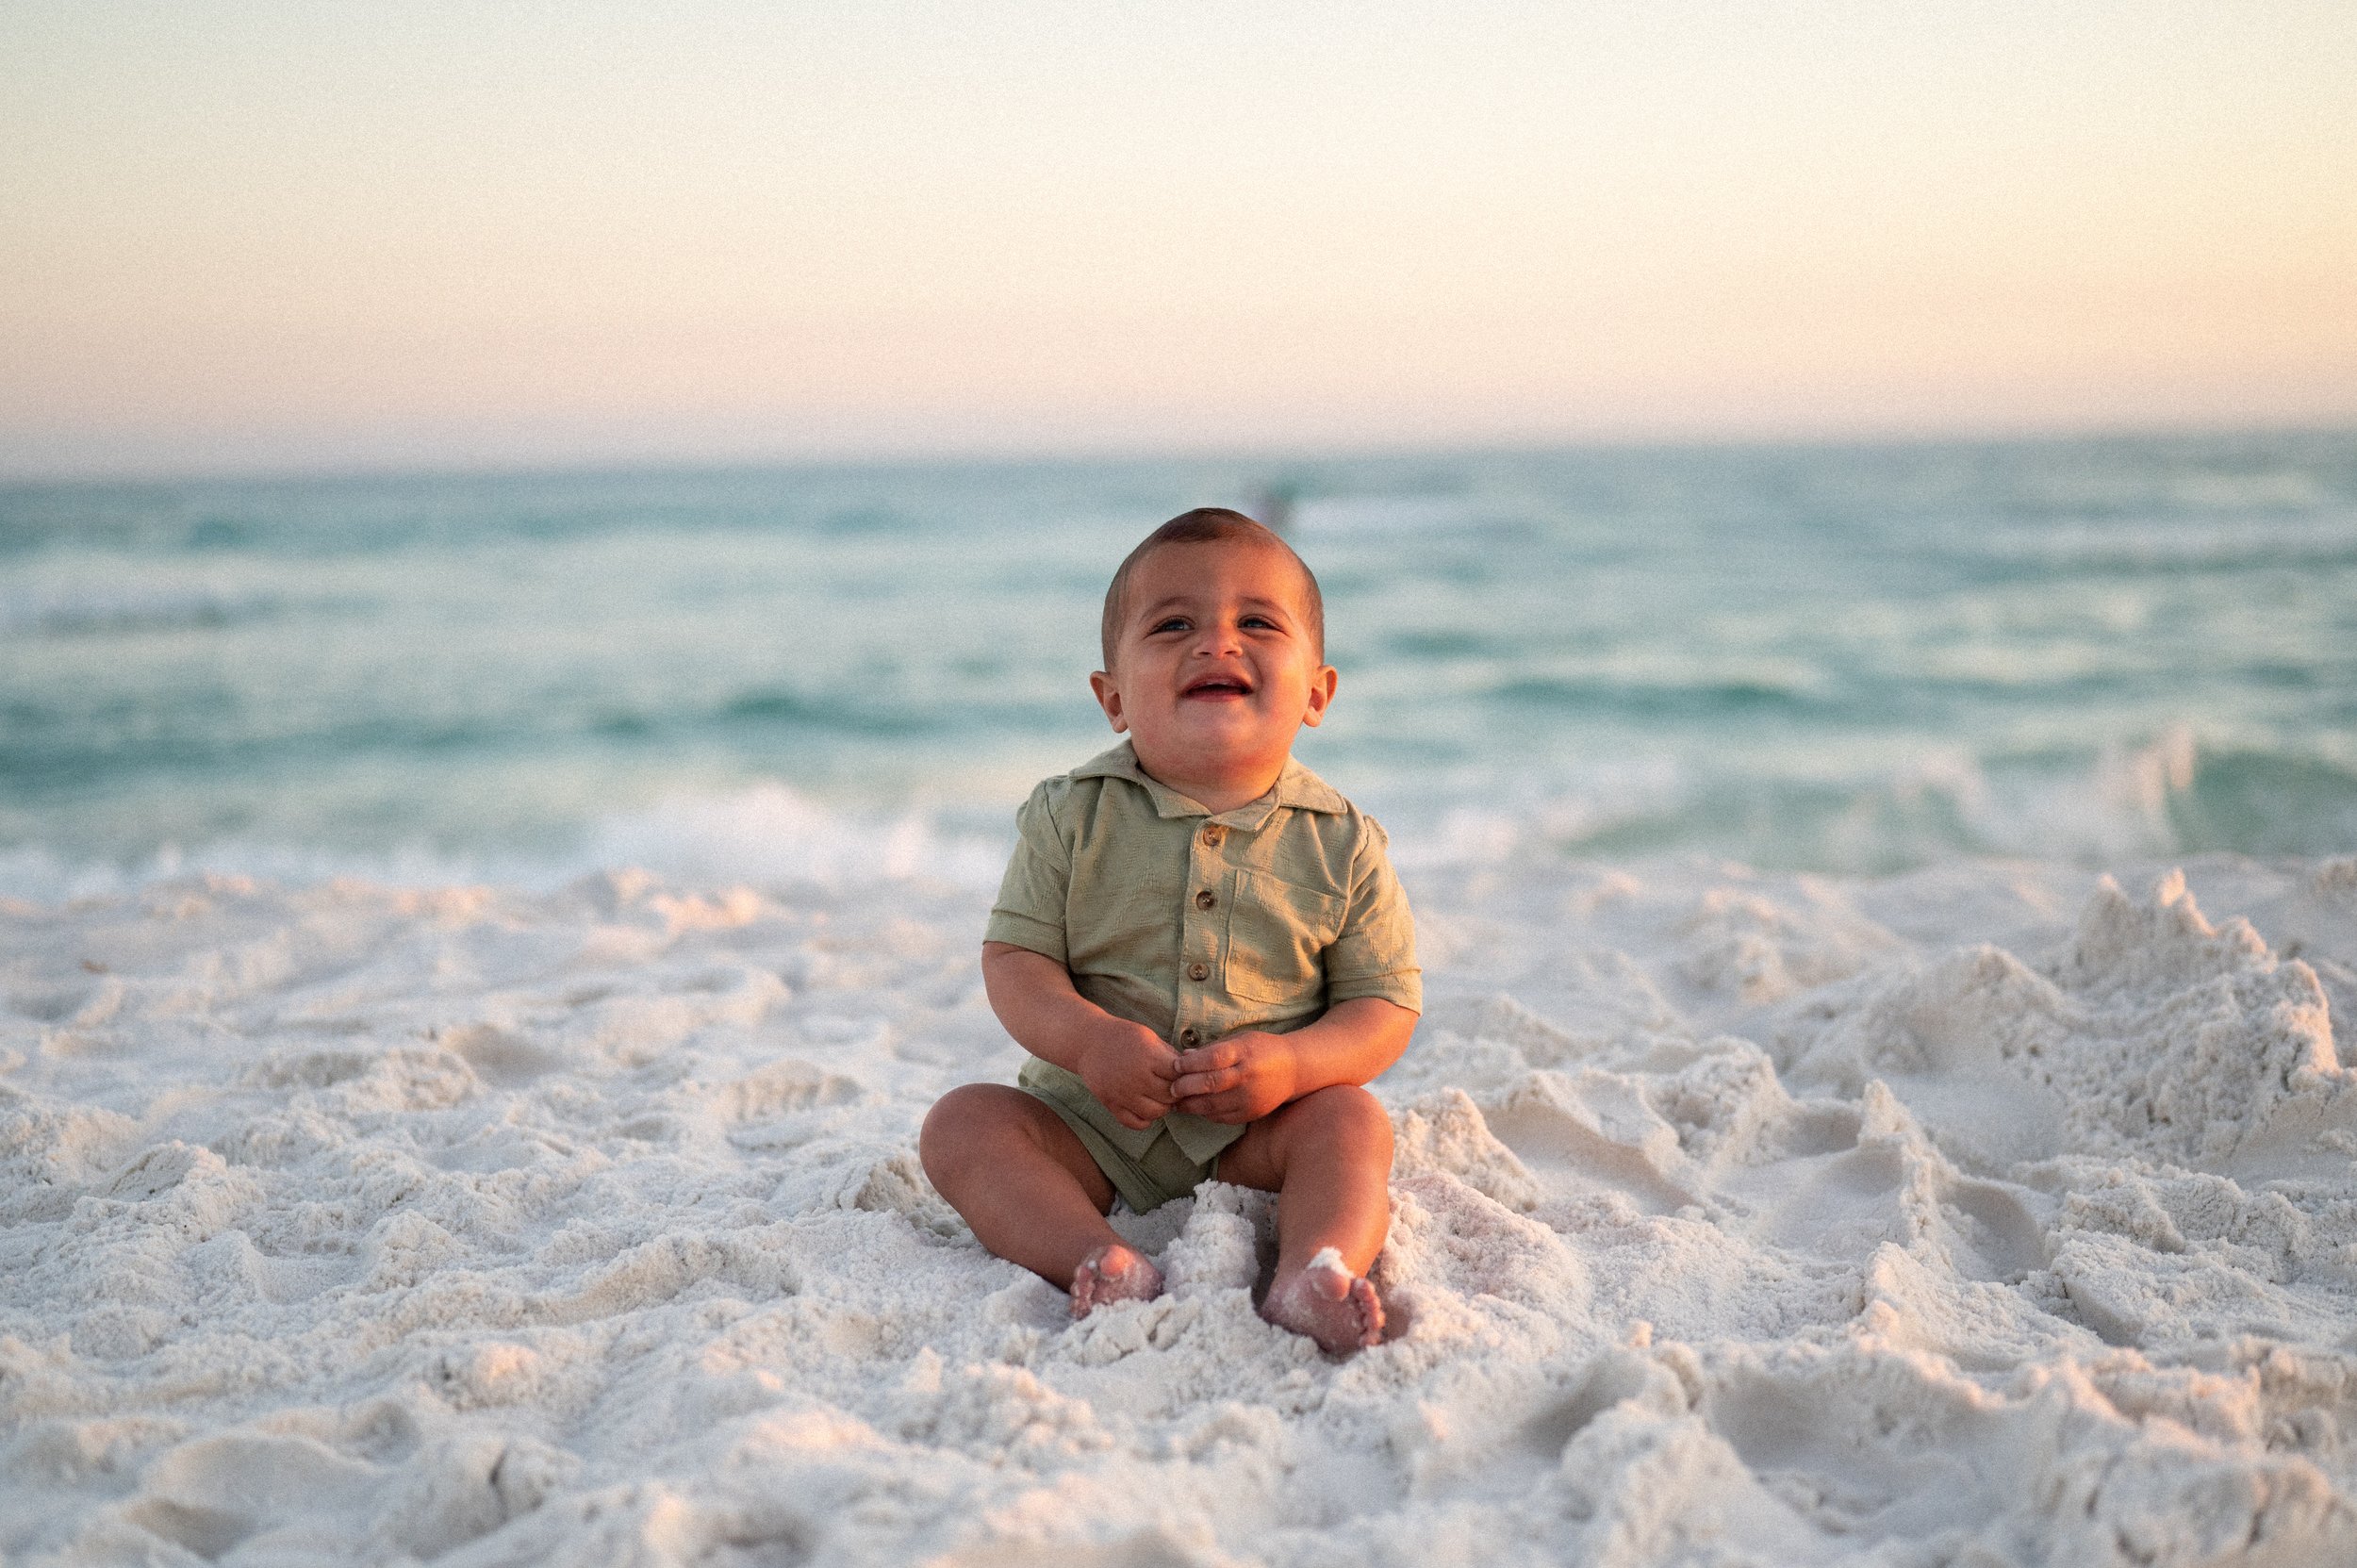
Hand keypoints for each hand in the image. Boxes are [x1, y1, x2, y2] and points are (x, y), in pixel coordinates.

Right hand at [1075, 1018, 1179, 1129]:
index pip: (1179, 1075)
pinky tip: (1145, 1106)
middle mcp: (1136, 1077)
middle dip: (1175, 1091)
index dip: (1184, 1075)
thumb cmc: (1122, 1037)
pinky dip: (1145, 1119)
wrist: (1087, 1043)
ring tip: (1158, 1095)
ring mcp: (1123, 1094)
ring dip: (1162, 1106)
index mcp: (1148, 1057)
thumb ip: (1170, 1054)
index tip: (1180, 1072)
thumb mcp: (1149, 1037)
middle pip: (1170, 1096)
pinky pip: (1136, 1123)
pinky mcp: (1112, 1105)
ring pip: (1156, 1113)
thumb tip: (1192, 1069)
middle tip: (1172, 1085)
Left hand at [1171, 1031, 1299, 1123]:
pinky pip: (1223, 1117)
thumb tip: (1184, 1056)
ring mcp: (1251, 1097)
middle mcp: (1248, 1075)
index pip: (1213, 1058)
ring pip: (1214, 1105)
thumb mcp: (1241, 1039)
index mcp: (1244, 1052)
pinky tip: (1197, 1109)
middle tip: (1172, 1088)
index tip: (1175, 1065)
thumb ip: (1213, 1048)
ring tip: (1177, 1103)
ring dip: (1192, 1105)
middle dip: (1187, 1087)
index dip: (1191, 1063)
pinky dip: (1207, 1114)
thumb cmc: (1262, 1049)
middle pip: (1211, 1083)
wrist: (1294, 1070)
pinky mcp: (1252, 1113)